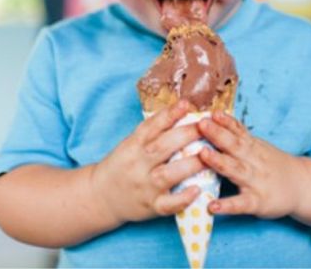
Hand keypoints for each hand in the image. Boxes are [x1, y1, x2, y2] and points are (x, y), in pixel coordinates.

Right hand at [89, 100, 205, 225]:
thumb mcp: (129, 145)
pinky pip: (168, 204)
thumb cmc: (121, 166)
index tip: (185, 104)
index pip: (150, 127)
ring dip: (190, 165)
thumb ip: (151, 133)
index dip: (168, 115)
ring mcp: (144, 186)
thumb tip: (180, 112)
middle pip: (162, 147)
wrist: (101, 196)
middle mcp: (137, 164)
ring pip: (168, 174)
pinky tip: (198, 190)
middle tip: (207, 127)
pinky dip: (182, 198)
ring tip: (210, 156)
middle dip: (185, 135)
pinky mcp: (151, 206)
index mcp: (132, 146)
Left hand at [198, 111, 304, 217]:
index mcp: (252, 147)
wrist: (303, 187)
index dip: (224, 122)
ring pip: (236, 170)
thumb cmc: (272, 164)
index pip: (238, 131)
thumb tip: (213, 115)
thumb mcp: (258, 146)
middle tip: (201, 124)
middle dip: (217, 134)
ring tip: (202, 154)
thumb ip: (237, 133)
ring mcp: (255, 182)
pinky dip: (227, 206)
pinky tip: (212, 206)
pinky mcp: (257, 203)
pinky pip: (240, 204)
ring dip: (219, 161)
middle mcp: (253, 162)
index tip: (210, 113)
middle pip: (234, 146)